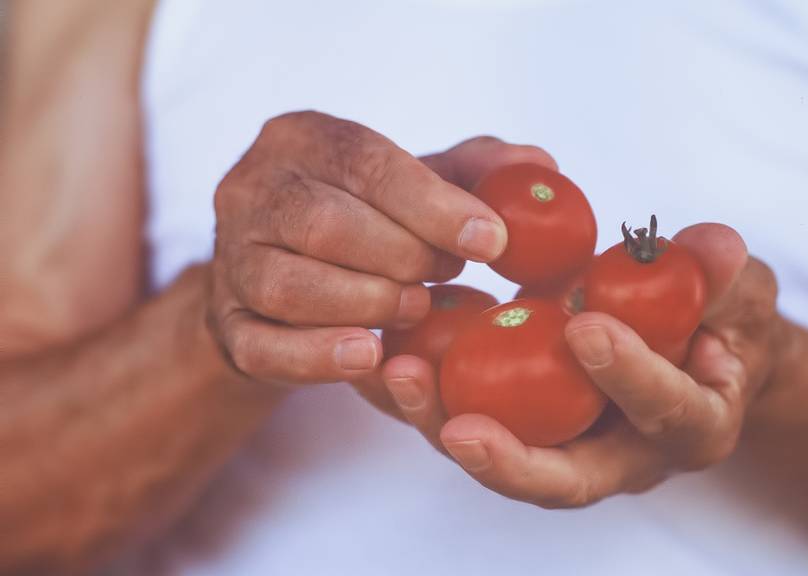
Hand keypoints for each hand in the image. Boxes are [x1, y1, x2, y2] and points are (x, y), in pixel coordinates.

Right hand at [206, 110, 554, 390]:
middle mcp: (250, 191)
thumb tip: (540, 169)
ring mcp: (231, 261)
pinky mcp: (227, 325)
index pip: (363, 163)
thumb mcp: (419, 180)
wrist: (292, 266)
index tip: (491, 241)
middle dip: (400, 255)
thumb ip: (476, 171)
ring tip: (417, 309)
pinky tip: (370, 355)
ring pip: (287, 286)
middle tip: (448, 275)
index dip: (431, 204)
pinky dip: (319, 357)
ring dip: (367, 303)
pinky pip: (262, 347)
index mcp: (300, 139)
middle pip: (322, 223)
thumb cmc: (368, 215)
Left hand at [380, 223, 786, 507]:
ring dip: (441, 424)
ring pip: (501, 457)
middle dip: (510, 459)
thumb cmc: (723, 320)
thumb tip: (717, 249)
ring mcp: (568, 446)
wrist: (696, 350)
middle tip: (459, 427)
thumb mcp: (739, 292)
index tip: (587, 328)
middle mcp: (624, 457)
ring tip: (393, 374)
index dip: (631, 377)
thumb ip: (725, 277)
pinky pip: (468, 417)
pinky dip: (421, 394)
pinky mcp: (521, 424)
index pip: (664, 412)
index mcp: (692, 424)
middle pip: (563, 479)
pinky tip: (377, 354)